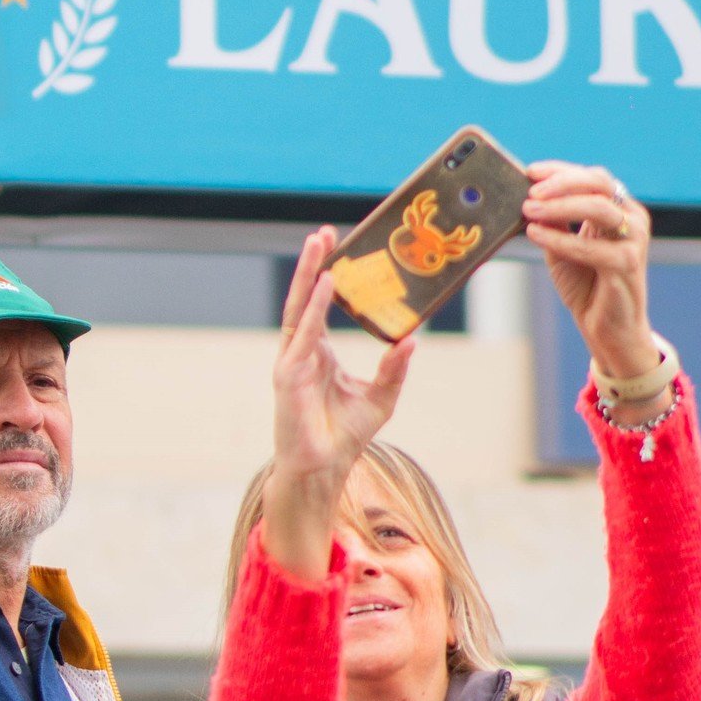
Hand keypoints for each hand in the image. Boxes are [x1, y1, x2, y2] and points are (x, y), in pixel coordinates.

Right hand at [262, 230, 413, 582]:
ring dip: (308, 274)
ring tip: (319, 244)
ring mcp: (291, 361)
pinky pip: (303, 333)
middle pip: (303, 297)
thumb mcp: (381, 396)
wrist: (323, 469)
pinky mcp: (288, 375)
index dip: (325, 276)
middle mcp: (301, 351)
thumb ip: (394, 368)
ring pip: (298, 308)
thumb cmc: (346, 435)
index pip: (318, 306)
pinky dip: (313, 307)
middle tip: (323, 231)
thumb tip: (412, 339)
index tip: (337, 246)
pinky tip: (324, 284)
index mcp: (318, 353)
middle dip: (311, 263)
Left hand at [523, 162, 660, 402]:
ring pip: (598, 208)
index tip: (530, 171)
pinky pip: (589, 246)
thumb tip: (529, 196)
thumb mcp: (563, 246)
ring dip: (559, 207)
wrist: (607, 329)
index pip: (593, 177)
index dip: (561, 171)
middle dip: (561, 183)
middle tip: (531, 193)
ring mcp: (633, 241)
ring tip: (529, 211)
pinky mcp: (627, 265)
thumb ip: (553, 221)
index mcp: (619, 209)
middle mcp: (632, 219)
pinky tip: (536, 235)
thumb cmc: (586, 285)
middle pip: (599, 183)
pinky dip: (559, 239)